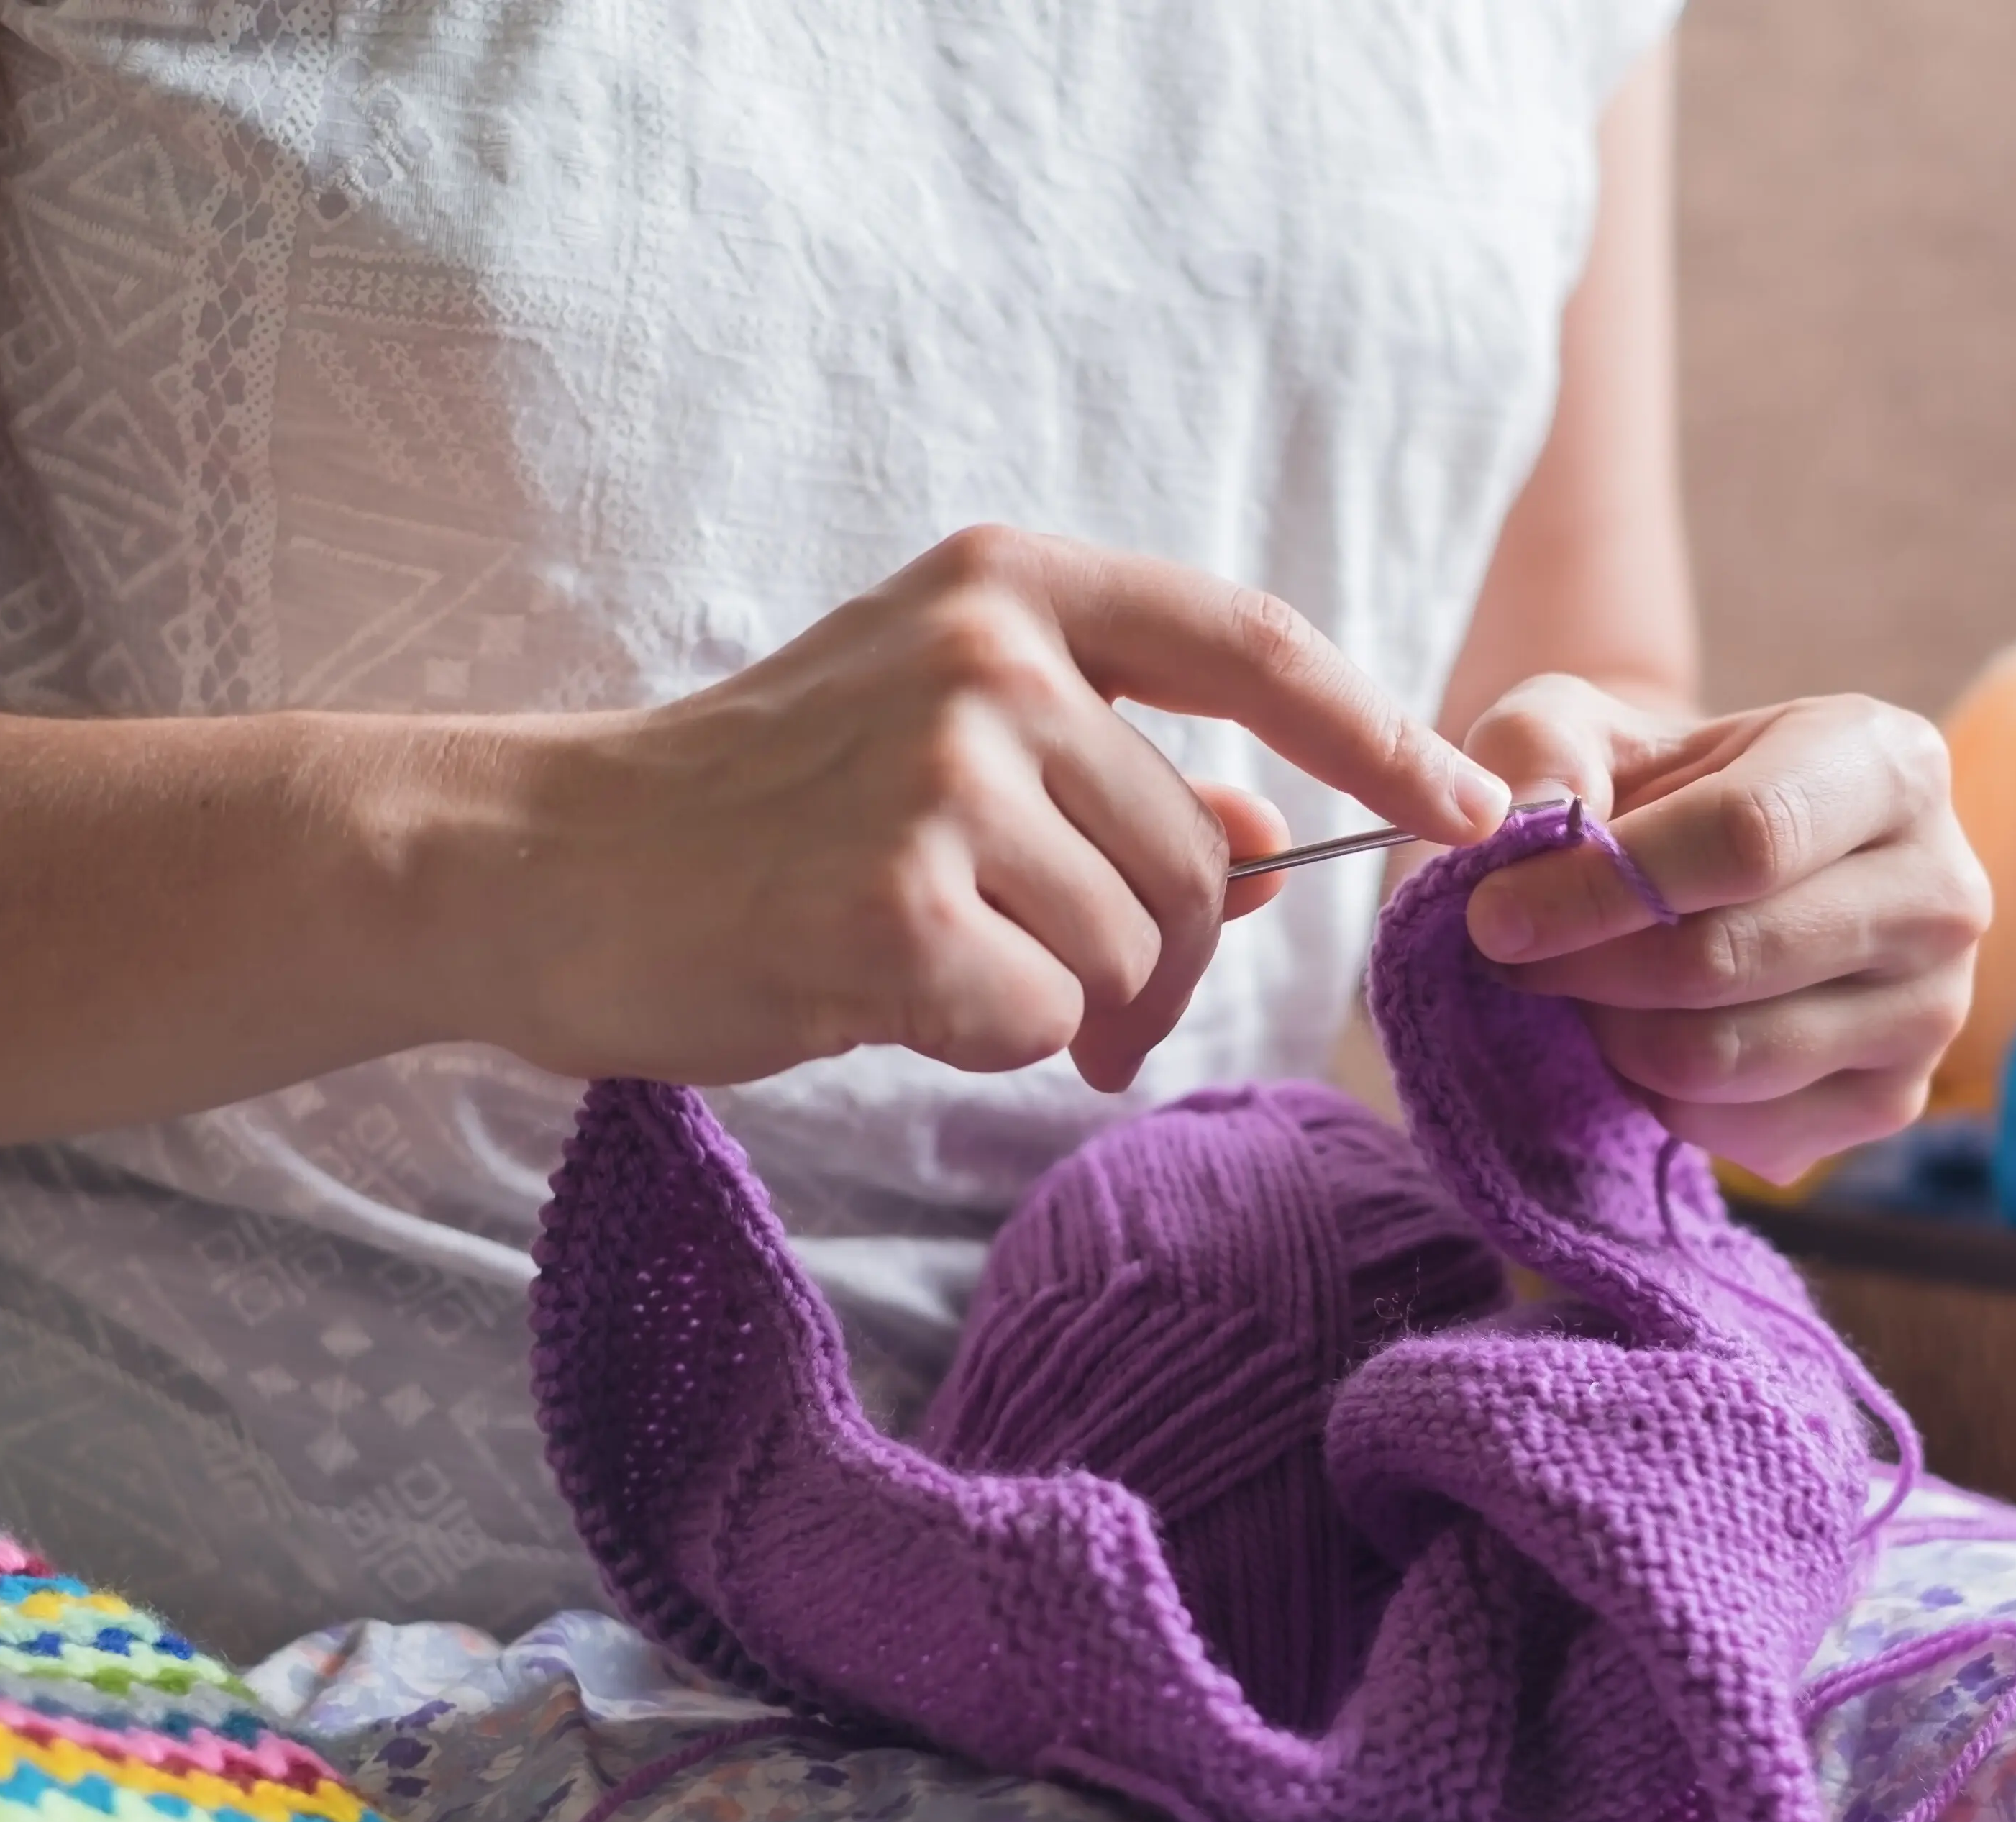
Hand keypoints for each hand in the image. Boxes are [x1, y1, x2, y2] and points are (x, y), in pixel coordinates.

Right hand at [429, 526, 1510, 1092]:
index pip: (1251, 642)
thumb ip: (1107, 764)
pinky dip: (986, 1039)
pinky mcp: (896, 903)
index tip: (1474, 810)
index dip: (1380, 734)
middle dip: (1162, 961)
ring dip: (1066, 1003)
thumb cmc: (750, 810)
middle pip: (1198, 858)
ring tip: (948, 978)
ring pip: (1134, 950)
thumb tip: (1263, 825)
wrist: (541, 865)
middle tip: (1066, 1001)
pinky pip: (1040, 1017)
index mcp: (1012, 587)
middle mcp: (990, 657)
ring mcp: (941, 774)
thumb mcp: (937, 736)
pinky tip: (882, 995)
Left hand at [1457, 673, 1988, 1181]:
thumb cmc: (1652, 790)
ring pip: (1725, 1057)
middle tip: (1515, 958)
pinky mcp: (1894, 1100)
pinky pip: (1738, 1127)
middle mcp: (1942, 890)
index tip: (1496, 914)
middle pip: (1729, 959)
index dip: (1603, 888)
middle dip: (1587, 967)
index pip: (1747, 838)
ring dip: (1613, 1033)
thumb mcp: (1582, 729)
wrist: (1713, 872)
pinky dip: (1656, 1096)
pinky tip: (1643, 1037)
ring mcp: (1932, 1007)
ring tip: (1582, 988)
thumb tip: (1533, 817)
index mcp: (1889, 764)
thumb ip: (1542, 748)